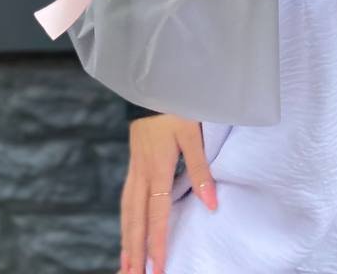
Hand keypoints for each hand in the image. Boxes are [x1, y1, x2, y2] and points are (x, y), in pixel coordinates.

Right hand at [119, 114, 216, 273]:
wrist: (152, 81)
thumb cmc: (176, 106)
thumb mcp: (193, 133)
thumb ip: (201, 170)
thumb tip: (211, 205)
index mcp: (157, 167)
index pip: (157, 214)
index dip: (158, 242)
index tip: (158, 268)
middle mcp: (141, 172)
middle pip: (135, 220)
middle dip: (135, 251)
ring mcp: (135, 167)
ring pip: (127, 211)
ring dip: (126, 239)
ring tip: (125, 265)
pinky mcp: (134, 162)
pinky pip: (126, 199)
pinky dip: (125, 220)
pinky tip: (127, 230)